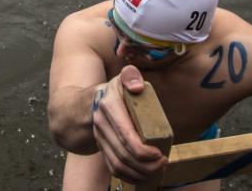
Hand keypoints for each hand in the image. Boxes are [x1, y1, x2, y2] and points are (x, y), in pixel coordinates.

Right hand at [91, 66, 168, 181]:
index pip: (125, 134)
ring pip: (118, 164)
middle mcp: (102, 124)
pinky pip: (113, 168)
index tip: (159, 153)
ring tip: (157, 170)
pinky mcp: (101, 148)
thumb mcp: (121, 78)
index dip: (142, 149)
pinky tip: (144, 176)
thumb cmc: (114, 91)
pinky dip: (129, 176)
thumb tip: (138, 87)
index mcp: (109, 106)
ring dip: (139, 172)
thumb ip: (130, 75)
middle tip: (164, 163)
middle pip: (123, 153)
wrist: (87, 103)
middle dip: (146, 164)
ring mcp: (100, 138)